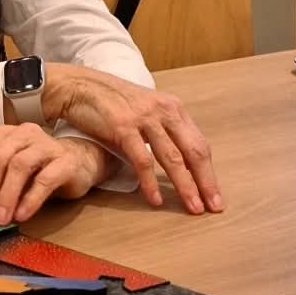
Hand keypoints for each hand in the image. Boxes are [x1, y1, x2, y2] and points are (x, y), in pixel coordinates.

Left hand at [0, 125, 112, 225]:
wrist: (79, 164)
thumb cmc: (39, 170)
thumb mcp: (6, 177)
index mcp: (5, 136)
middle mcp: (24, 134)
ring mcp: (46, 145)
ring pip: (19, 166)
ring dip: (6, 196)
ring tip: (1, 220)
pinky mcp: (66, 161)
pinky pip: (45, 178)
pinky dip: (30, 199)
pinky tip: (21, 216)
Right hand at [37, 64, 221, 213]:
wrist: (82, 86)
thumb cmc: (113, 102)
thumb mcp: (147, 111)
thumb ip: (164, 131)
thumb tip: (179, 161)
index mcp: (174, 109)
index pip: (199, 145)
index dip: (209, 172)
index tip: (214, 195)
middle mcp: (165, 112)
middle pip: (193, 152)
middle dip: (205, 182)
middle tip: (214, 207)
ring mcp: (145, 119)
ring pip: (172, 158)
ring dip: (185, 186)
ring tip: (193, 208)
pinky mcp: (123, 127)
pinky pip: (142, 160)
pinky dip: (150, 182)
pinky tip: (156, 200)